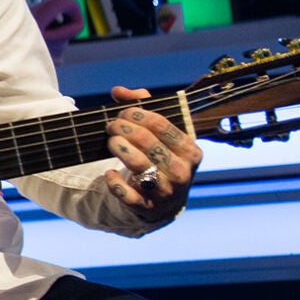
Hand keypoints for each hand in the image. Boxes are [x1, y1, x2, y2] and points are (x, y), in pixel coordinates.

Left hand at [101, 85, 203, 216]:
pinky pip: (128, 196)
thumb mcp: (160, 134)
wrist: (165, 202)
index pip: (162, 124)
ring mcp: (166, 192)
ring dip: (120, 149)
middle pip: (148, 142)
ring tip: (111, 142)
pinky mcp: (148, 208)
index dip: (137, 114)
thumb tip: (119, 91)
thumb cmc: (161, 158)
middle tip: (111, 126)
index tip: (122, 112)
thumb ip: (142, 106)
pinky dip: (115, 184)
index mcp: (190, 151)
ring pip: (140, 166)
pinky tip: (108, 174)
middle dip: (124, 129)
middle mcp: (182, 172)